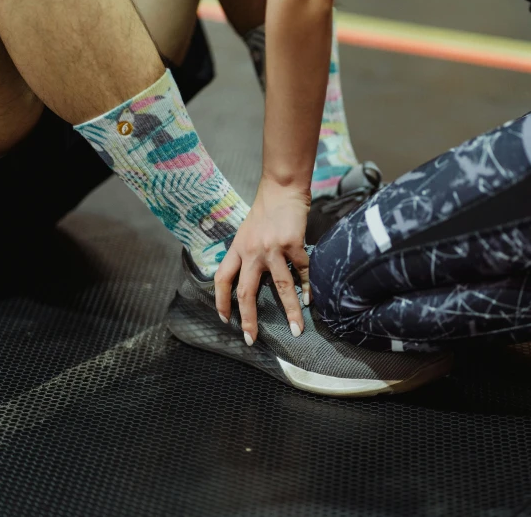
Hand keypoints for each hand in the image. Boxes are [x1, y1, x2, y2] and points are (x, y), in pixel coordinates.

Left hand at [213, 176, 310, 345]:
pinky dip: (307, 287)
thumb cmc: (265, 212)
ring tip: (297, 330)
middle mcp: (252, 251)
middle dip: (249, 319)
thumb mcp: (246, 234)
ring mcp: (273, 248)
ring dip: (290, 311)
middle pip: (247, 292)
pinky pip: (302, 271)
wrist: (282, 190)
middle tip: (252, 339)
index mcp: (237, 249)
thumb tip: (249, 282)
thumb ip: (246, 256)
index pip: (222, 280)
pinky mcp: (293, 243)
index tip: (226, 320)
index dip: (221, 302)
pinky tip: (309, 299)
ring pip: (281, 287)